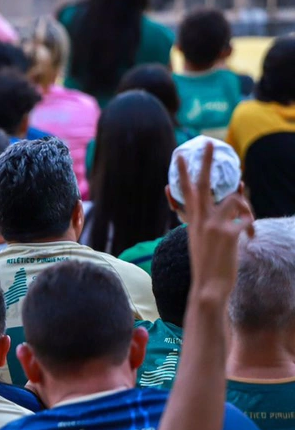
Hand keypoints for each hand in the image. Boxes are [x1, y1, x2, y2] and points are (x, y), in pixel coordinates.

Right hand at [178, 141, 253, 302]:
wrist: (208, 286)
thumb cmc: (207, 266)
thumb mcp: (200, 241)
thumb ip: (206, 224)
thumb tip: (218, 213)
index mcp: (194, 221)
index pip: (186, 192)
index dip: (181, 173)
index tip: (179, 156)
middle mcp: (202, 220)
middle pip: (204, 183)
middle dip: (207, 162)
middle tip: (211, 143)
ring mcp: (215, 225)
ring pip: (235, 200)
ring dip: (246, 208)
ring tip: (247, 221)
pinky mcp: (229, 233)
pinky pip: (247, 221)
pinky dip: (250, 228)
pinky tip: (248, 239)